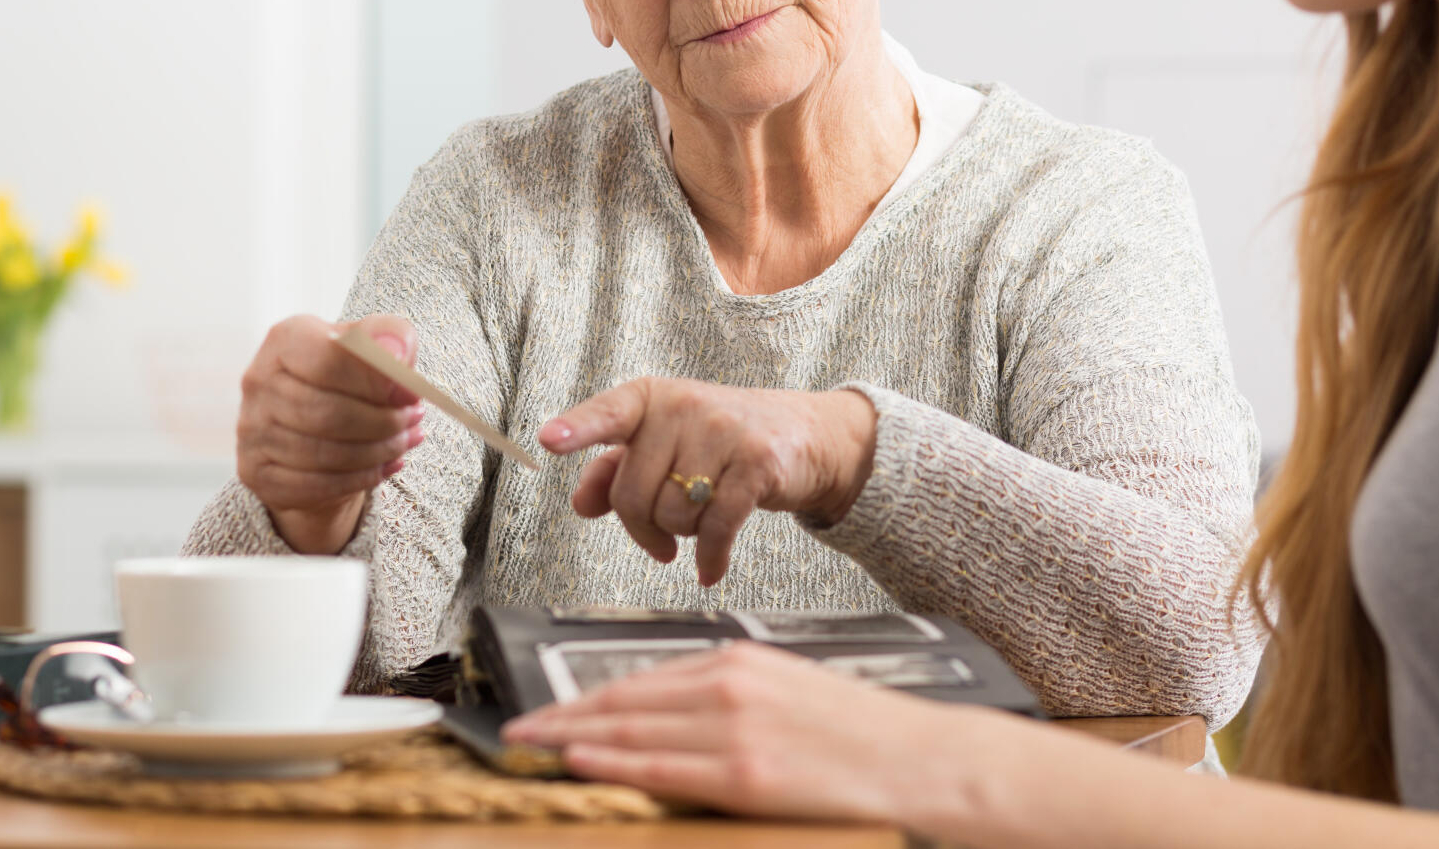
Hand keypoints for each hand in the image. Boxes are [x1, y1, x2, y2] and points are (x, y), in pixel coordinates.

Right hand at [236, 313, 427, 553]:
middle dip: (382, 423)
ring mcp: (251, 429)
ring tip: (404, 442)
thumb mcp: (373, 346)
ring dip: (376, 452)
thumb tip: (398, 358)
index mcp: (286, 338)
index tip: (412, 393)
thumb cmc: (348, 377)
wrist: (315, 422)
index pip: (329, 360)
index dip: (376, 381)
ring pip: (323, 454)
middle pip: (327, 413)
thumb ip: (390, 339)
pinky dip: (359, 479)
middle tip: (414, 422)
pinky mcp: (255, 471)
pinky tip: (384, 467)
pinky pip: (314, 484)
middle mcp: (258, 380)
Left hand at [500, 642, 972, 825]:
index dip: (585, 696)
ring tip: (529, 746)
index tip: (547, 708)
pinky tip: (579, 760)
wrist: (923, 759)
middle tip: (515, 729)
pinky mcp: (746, 775)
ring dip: (572, 737)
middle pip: (623, 699)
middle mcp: (728, 688)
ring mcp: (735, 731)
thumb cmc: (860, 733)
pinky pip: (663, 768)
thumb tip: (671, 719)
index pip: (640, 679)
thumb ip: (726, 698)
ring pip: (632, 730)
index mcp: (738, 663)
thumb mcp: (786, 691)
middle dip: (562, 714)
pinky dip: (615, 763)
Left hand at [538, 379, 875, 584]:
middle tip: (661, 536)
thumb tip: (581, 502)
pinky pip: (717, 528)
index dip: (576, 429)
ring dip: (682, 534)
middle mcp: (684, 406)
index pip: (607, 414)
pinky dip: (711, 558)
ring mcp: (723, 432)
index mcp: (651, 398)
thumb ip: (616, 468)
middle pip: (633, 493)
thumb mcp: (665, 443)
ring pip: (673, 515)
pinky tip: (710, 569)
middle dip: (643, 527)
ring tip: (700, 520)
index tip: (547, 441)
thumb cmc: (720, 441)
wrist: (805, 435)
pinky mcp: (758, 464)